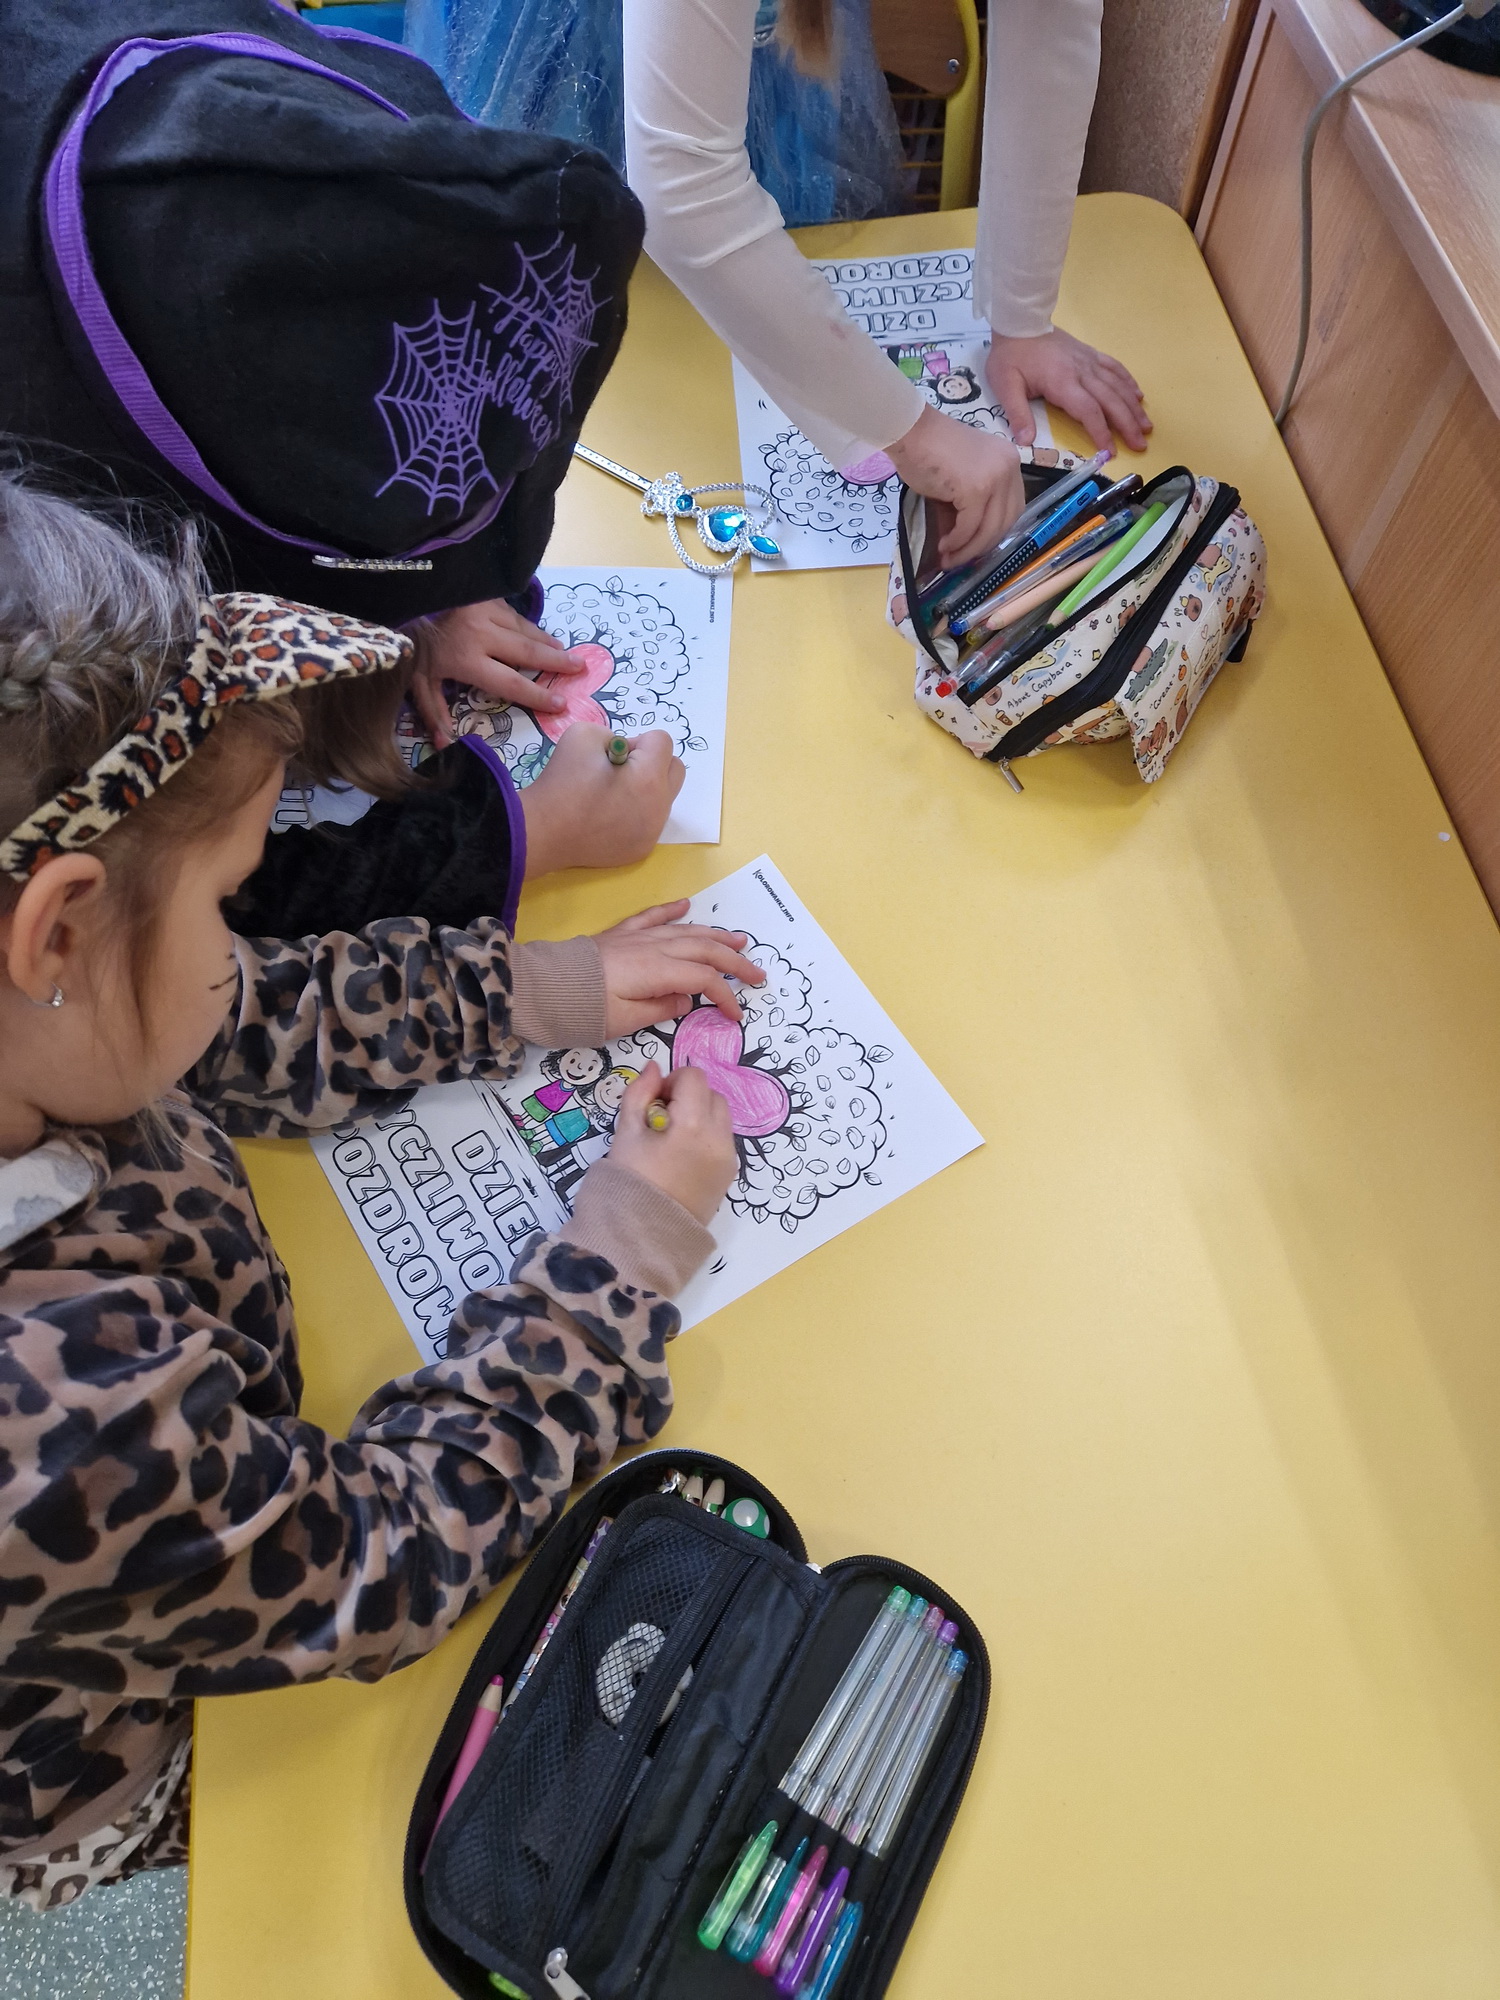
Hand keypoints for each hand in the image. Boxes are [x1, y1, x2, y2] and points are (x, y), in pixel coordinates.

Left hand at [410, 599, 579, 746]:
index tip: (560, 704)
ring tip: (565, 652)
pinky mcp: (485, 594)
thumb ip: (433, 712)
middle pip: (528, 651)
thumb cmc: (411, 645)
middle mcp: (482, 633)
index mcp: (467, 659)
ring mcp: (485, 610)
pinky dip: (528, 624)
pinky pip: (513, 612)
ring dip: (546, 642)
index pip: (510, 682)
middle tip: (580, 668)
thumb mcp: (416, 681)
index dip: (537, 696)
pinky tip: (539, 632)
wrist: (400, 597)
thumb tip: (445, 746)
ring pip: (524, 629)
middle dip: (557, 662)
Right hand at [519, 723, 682, 875]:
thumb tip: (626, 752)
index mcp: (649, 778)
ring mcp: (652, 832)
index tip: (612, 755)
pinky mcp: (641, 849)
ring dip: (646, 788)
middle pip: (675, 769)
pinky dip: (635, 813)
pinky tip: (608, 817)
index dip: (637, 741)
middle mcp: (659, 807)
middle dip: (653, 762)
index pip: (663, 742)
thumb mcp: (584, 734)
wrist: (542, 832)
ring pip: (664, 798)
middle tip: (619, 770)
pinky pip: (650, 822)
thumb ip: (614, 734)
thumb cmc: (561, 781)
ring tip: (612, 794)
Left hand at [594, 900, 765, 1033]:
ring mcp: (636, 938)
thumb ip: (660, 1009)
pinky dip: (672, 910)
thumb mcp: (623, 1022)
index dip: (725, 996)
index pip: (704, 979)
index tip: (735, 1014)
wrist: (540, 987)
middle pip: (704, 949)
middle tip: (757, 972)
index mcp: (657, 971)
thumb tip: (686, 1000)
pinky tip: (687, 905)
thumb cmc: (581, 1010)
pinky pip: (652, 917)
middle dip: (734, 960)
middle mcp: (653, 948)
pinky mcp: (620, 935)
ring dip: (715, 934)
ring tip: (739, 938)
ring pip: (685, 931)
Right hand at [607, 1061, 736, 1226]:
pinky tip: (683, 1156)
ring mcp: (728, 1158)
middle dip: (688, 1097)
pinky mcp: (729, 1175)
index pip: (694, 1077)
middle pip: (712, 1094)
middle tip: (661, 1118)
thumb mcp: (626, 1132)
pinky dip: (707, 1137)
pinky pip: (723, 1141)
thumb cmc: (629, 1181)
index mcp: (693, 1124)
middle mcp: (719, 1138)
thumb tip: (653, 1067)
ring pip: (722, 1117)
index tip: (654, 1102)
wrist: (644, 1235)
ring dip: (701, 1115)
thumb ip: (638, 1093)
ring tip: (672, 1139)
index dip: (672, 1082)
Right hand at [883, 404, 1024, 566]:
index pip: (1013, 508)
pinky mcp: (977, 489)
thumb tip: (963, 544)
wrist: (909, 430)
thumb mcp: (959, 480)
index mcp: (1009, 462)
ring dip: (968, 550)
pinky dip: (957, 541)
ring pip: (990, 529)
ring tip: (949, 558)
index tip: (975, 546)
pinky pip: (970, 527)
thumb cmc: (928, 450)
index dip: (995, 532)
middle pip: (1006, 521)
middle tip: (960, 559)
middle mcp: (1009, 468)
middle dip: (982, 546)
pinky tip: (944, 545)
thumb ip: (967, 507)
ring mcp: (996, 477)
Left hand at [986, 327, 1150, 453]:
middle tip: (1141, 444)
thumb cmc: (1011, 355)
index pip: (1088, 410)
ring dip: (1133, 407)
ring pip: (1117, 385)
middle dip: (1127, 424)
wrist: (1020, 320)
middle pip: (1110, 400)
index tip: (1110, 452)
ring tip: (1147, 426)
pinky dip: (1128, 382)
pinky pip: (1115, 368)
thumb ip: (1017, 414)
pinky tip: (1138, 396)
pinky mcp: (1090, 353)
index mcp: (1062, 382)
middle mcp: (1082, 371)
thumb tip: (1026, 442)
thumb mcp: (1005, 385)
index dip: (1101, 432)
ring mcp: (1088, 361)